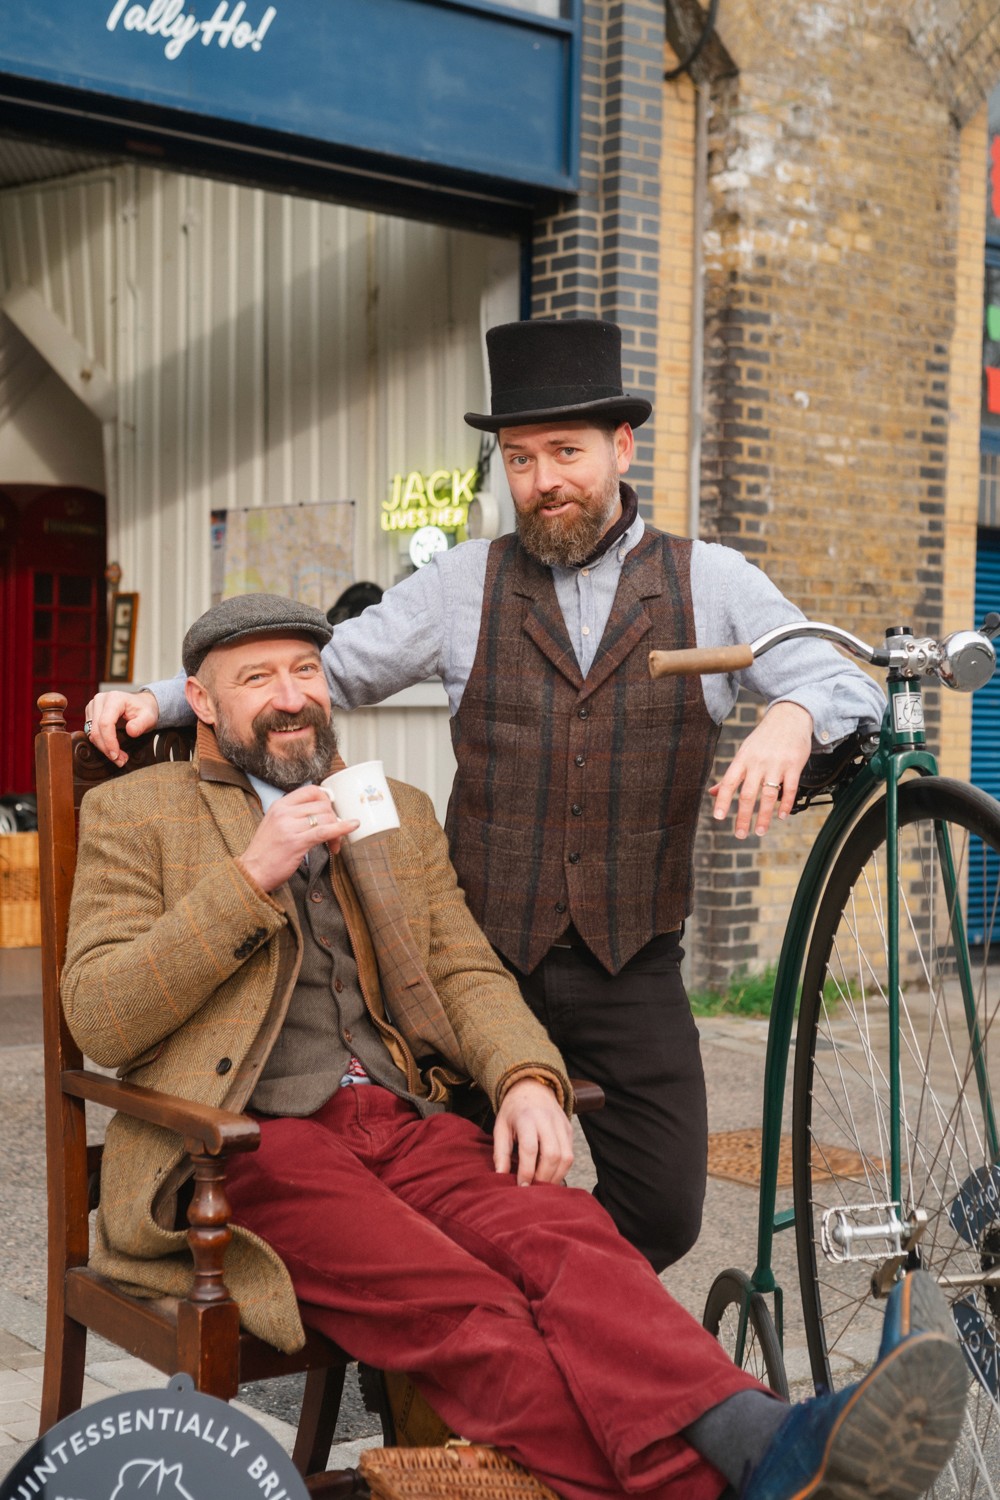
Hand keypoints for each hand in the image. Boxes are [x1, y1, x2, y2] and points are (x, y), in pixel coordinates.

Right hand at [84, 690, 159, 765]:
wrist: (141, 704)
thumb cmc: (144, 710)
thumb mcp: (149, 717)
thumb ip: (141, 724)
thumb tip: (131, 731)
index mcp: (114, 698)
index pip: (105, 723)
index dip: (109, 741)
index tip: (116, 755)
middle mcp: (100, 700)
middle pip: (96, 729)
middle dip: (106, 748)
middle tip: (120, 761)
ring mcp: (93, 706)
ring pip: (92, 733)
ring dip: (103, 748)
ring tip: (119, 757)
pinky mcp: (90, 713)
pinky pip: (91, 733)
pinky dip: (101, 744)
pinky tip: (112, 750)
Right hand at [238, 785, 358, 892]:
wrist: (252, 872)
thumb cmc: (266, 852)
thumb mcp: (275, 825)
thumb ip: (294, 815)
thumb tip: (320, 812)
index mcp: (280, 805)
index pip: (311, 790)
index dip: (326, 800)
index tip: (330, 812)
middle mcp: (284, 813)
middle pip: (322, 805)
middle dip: (334, 818)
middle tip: (334, 835)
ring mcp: (290, 827)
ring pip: (326, 818)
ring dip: (337, 831)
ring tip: (333, 845)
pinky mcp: (296, 842)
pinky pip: (325, 831)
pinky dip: (342, 828)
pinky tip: (352, 826)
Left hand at [493, 1078, 573, 1186]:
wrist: (532, 1086)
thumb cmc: (513, 1111)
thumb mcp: (500, 1127)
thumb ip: (500, 1152)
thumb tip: (500, 1177)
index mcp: (526, 1117)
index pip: (530, 1148)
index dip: (526, 1171)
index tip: (521, 1186)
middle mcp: (547, 1120)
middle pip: (552, 1155)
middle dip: (543, 1177)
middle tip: (533, 1188)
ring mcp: (561, 1124)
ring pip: (566, 1157)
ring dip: (556, 1176)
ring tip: (542, 1186)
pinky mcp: (569, 1129)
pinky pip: (570, 1154)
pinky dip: (562, 1169)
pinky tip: (551, 1176)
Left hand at [709, 701, 812, 837]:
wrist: (790, 717)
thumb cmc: (764, 738)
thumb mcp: (744, 753)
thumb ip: (731, 775)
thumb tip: (712, 793)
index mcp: (742, 759)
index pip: (728, 782)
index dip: (722, 800)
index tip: (719, 818)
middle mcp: (757, 762)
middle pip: (747, 794)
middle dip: (743, 816)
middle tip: (740, 834)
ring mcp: (776, 764)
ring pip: (768, 794)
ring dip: (764, 816)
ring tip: (760, 831)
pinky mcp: (794, 765)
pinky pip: (789, 788)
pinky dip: (786, 804)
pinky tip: (782, 816)